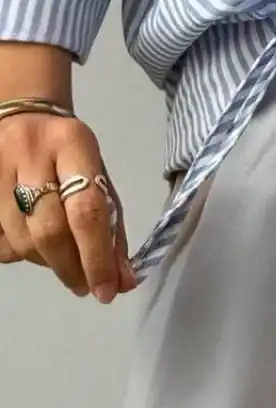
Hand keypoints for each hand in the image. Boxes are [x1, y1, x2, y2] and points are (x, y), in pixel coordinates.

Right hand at [0, 111, 136, 301]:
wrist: (23, 117)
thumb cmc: (68, 152)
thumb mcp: (98, 175)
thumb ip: (112, 228)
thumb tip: (124, 281)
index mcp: (72, 144)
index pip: (86, 209)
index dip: (97, 256)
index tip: (108, 290)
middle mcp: (30, 154)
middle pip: (49, 230)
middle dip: (71, 267)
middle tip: (85, 286)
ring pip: (20, 241)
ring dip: (46, 263)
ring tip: (63, 261)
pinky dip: (20, 253)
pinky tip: (33, 243)